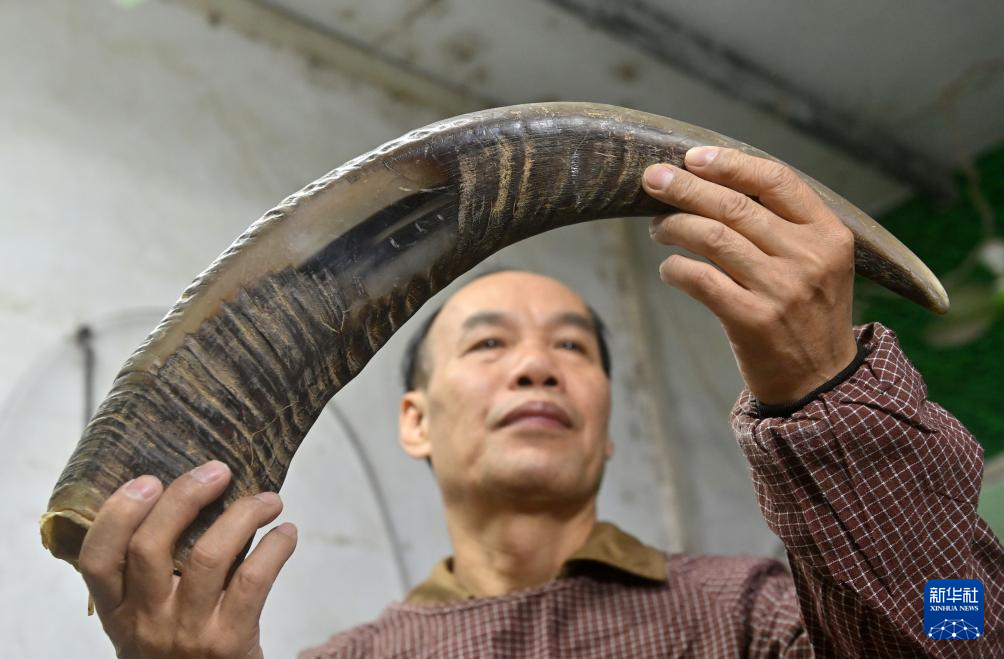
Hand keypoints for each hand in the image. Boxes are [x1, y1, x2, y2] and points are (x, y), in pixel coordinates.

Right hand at [78, 461, 296, 657]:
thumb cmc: (180, 654)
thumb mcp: (146, 624)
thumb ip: (150, 578)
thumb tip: (186, 496)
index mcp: (117, 613)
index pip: (96, 559)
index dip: (116, 514)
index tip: (147, 480)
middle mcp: (145, 623)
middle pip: (150, 546)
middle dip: (184, 497)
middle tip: (217, 471)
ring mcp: (186, 633)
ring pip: (209, 556)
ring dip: (244, 515)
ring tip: (269, 500)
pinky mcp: (229, 642)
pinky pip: (253, 580)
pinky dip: (275, 548)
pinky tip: (286, 533)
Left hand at [643, 147, 857, 404]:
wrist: (822, 382)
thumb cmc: (807, 313)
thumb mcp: (819, 262)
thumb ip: (783, 225)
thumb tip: (715, 184)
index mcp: (828, 234)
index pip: (777, 180)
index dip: (731, 163)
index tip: (693, 157)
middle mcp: (808, 257)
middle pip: (735, 205)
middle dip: (685, 187)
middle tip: (652, 179)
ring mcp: (781, 289)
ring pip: (712, 237)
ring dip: (674, 225)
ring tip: (657, 227)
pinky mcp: (753, 320)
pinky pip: (700, 280)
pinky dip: (675, 269)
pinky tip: (668, 269)